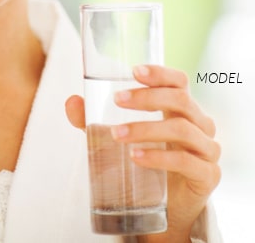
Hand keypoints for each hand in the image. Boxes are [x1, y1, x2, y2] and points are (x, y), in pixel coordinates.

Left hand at [65, 65, 220, 241]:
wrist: (160, 208)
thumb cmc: (141, 162)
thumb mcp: (112, 139)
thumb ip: (91, 120)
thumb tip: (71, 101)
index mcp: (180, 109)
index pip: (178, 82)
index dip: (161, 73)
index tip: (134, 71)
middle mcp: (199, 125)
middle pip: (181, 100)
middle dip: (147, 97)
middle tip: (118, 99)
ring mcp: (207, 150)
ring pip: (182, 129)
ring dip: (146, 128)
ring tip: (117, 134)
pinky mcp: (208, 175)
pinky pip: (186, 161)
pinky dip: (159, 157)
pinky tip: (136, 157)